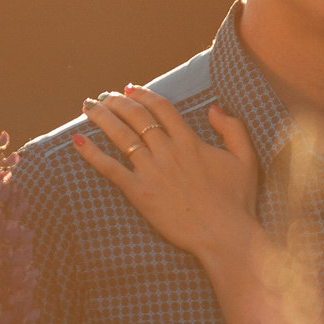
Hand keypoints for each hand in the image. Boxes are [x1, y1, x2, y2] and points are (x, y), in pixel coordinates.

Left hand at [73, 86, 260, 264]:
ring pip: (120, 136)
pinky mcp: (139, 193)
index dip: (143, 94)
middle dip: (117, 101)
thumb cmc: (237, 201)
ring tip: (88, 107)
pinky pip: (110, 168)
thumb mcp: (245, 159)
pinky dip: (92, 153)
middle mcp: (167, 151)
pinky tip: (77, 141)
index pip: (161, 108)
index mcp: (190, 141)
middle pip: (136, 116)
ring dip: (102, 118)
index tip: (130, 88)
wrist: (224, 235)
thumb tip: (214, 108)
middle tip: (104, 96)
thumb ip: (232, 129)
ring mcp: (151, 171)